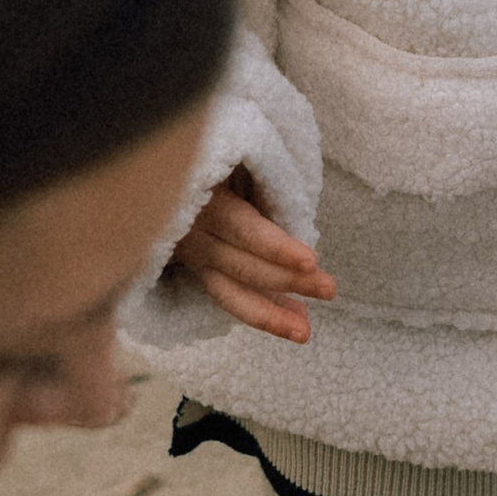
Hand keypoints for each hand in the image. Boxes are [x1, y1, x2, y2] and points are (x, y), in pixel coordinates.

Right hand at [169, 168, 334, 343]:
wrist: (166, 178)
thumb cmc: (213, 164)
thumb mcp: (232, 164)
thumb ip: (257, 180)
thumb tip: (297, 211)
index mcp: (206, 201)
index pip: (244, 230)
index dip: (277, 248)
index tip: (311, 261)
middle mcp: (195, 233)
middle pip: (243, 266)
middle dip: (288, 281)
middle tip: (329, 289)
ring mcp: (193, 256)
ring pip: (231, 293)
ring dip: (273, 314)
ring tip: (305, 331)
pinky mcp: (199, 270)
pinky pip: (231, 297)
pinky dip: (265, 309)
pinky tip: (295, 319)